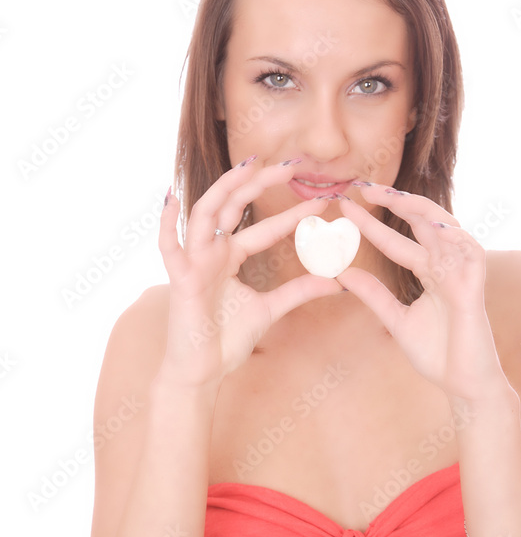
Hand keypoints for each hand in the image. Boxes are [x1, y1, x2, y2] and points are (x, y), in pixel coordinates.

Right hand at [158, 160, 342, 388]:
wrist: (203, 370)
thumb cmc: (226, 339)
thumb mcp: (270, 309)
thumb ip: (299, 292)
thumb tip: (337, 281)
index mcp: (229, 256)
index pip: (262, 227)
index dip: (291, 215)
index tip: (322, 202)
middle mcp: (210, 252)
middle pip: (233, 207)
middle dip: (259, 184)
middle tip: (290, 165)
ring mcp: (193, 262)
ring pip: (205, 215)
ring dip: (224, 189)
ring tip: (247, 168)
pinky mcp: (179, 279)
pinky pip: (168, 247)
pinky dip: (166, 223)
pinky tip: (172, 198)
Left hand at [334, 183, 510, 401]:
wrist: (462, 384)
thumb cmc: (437, 353)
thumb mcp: (395, 319)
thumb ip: (374, 295)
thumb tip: (343, 273)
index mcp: (430, 271)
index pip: (398, 239)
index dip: (371, 223)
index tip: (343, 208)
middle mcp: (447, 265)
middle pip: (422, 221)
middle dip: (394, 201)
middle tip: (361, 186)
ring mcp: (463, 273)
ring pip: (445, 227)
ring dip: (418, 209)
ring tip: (389, 195)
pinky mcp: (475, 287)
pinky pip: (469, 252)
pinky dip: (453, 236)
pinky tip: (431, 225)